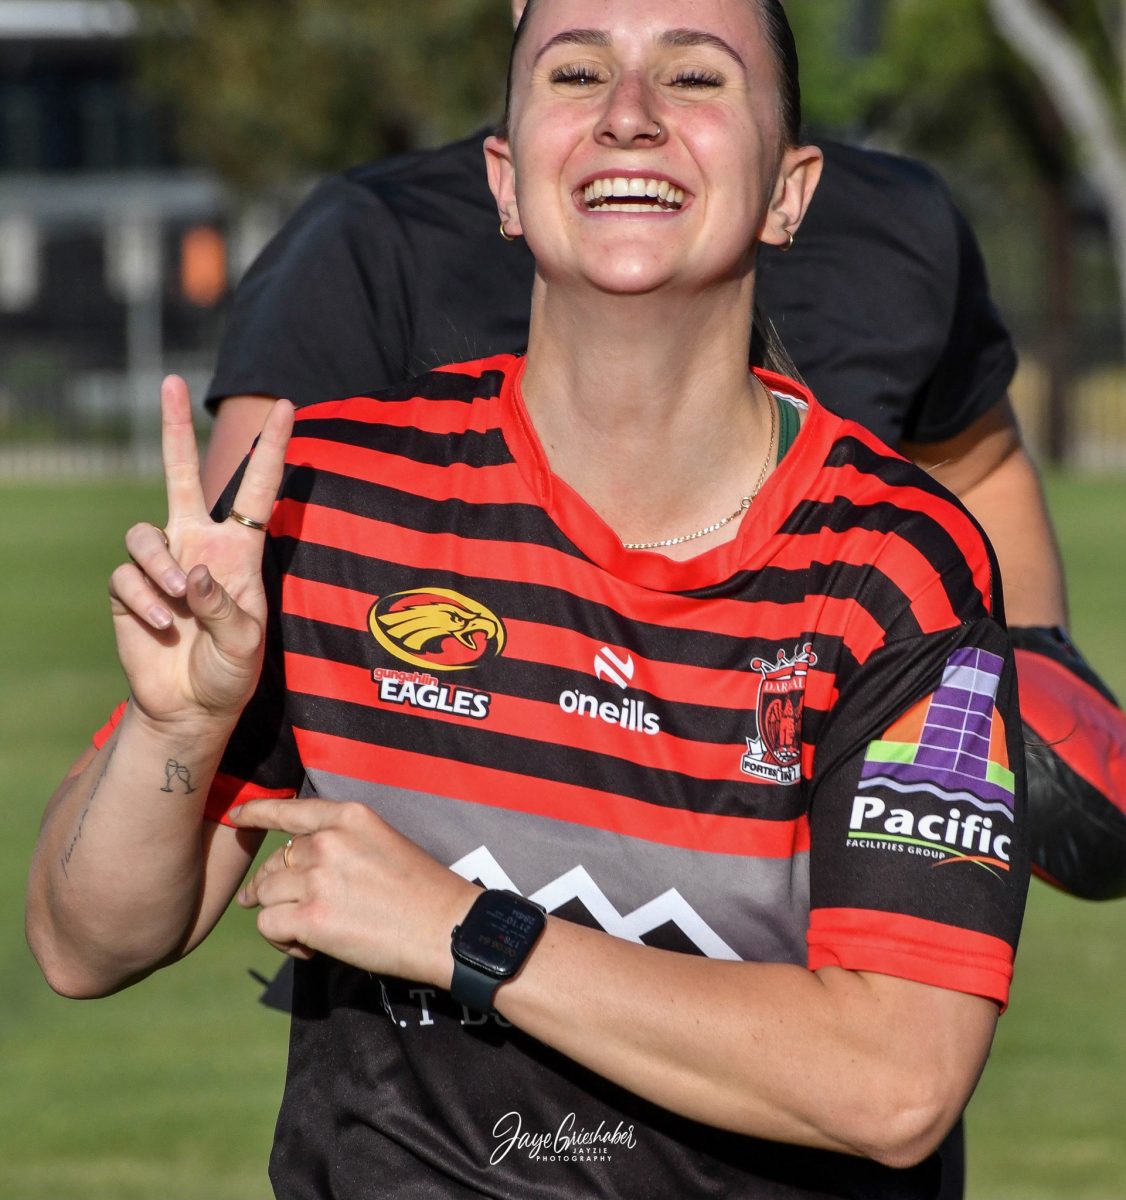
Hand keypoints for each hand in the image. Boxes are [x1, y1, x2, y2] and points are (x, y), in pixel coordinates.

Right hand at [108, 376, 292, 730]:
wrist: (191, 707)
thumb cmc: (230, 673)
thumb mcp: (246, 645)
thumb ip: (226, 608)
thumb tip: (191, 573)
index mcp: (239, 551)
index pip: (257, 490)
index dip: (272, 449)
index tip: (289, 406)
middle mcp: (197, 546)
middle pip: (181, 475)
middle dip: (173, 429)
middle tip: (170, 381)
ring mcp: (160, 565)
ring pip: (144, 532)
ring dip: (159, 565)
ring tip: (178, 602)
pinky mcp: (128, 589)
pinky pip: (126, 577)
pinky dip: (144, 601)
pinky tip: (162, 628)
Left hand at [231, 799, 476, 982]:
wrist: (447, 928)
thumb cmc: (424, 892)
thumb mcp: (384, 843)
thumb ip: (342, 844)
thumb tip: (297, 869)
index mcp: (350, 816)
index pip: (289, 810)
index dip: (256, 813)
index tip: (237, 818)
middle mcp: (329, 841)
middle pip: (275, 861)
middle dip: (274, 886)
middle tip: (293, 910)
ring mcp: (318, 878)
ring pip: (266, 893)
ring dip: (279, 915)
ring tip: (309, 934)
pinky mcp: (312, 917)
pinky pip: (269, 925)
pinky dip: (282, 940)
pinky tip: (309, 948)